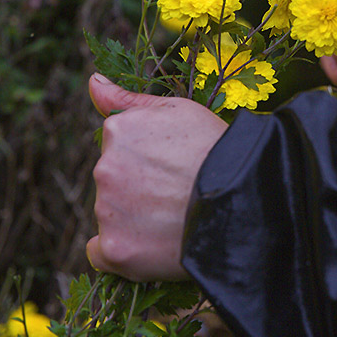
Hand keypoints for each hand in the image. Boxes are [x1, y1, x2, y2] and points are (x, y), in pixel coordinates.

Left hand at [86, 74, 227, 280]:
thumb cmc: (217, 150)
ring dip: (135, 220)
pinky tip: (151, 246)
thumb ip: (128, 99)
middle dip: (138, 190)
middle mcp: (105, 168)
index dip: (149, 163)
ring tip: (175, 220)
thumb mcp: (179, 111)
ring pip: (111, 217)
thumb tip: (93, 81)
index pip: (119, 152)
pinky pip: (102, 254)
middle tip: (178, 196)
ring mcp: (108, 210)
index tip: (174, 170)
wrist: (243, 197)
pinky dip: (122, 251)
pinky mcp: (115, 249)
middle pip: (114, 184)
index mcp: (117, 131)